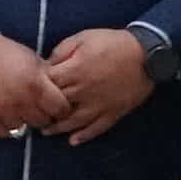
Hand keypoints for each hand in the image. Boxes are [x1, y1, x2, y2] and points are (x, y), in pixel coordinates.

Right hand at [0, 35, 69, 138]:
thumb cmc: (7, 53)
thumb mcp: (33, 59)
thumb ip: (48, 76)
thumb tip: (63, 90)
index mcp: (36, 84)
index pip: (61, 109)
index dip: (61, 108)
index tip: (56, 105)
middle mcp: (22, 100)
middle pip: (43, 121)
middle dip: (43, 115)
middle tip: (38, 107)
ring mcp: (3, 110)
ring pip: (24, 128)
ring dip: (24, 120)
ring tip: (20, 110)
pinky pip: (4, 133)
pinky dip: (7, 127)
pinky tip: (7, 116)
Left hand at [44, 26, 158, 139]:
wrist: (147, 53)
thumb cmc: (113, 43)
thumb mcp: (83, 38)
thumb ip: (62, 51)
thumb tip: (47, 64)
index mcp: (74, 71)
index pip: (48, 84)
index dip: (38, 87)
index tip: (33, 89)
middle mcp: (84, 91)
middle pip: (57, 105)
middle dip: (44, 110)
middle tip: (34, 115)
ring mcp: (99, 104)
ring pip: (74, 121)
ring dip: (58, 128)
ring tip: (46, 132)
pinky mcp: (113, 112)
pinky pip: (97, 128)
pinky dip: (85, 136)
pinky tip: (73, 141)